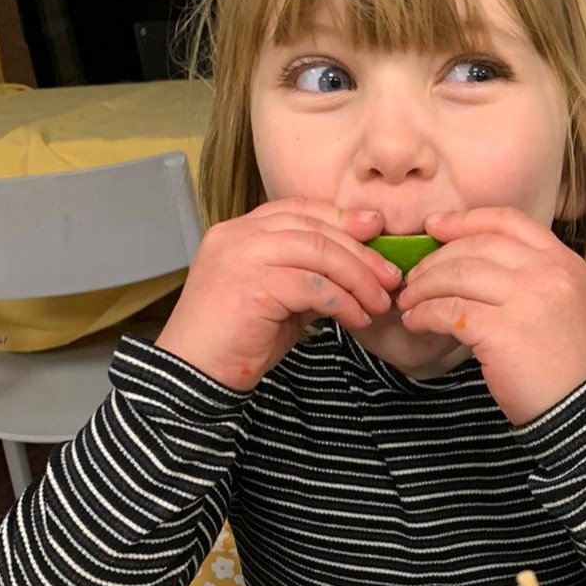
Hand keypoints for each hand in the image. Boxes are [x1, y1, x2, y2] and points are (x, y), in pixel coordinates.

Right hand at [155, 198, 401, 391]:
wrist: (193, 377)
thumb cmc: (237, 339)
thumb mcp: (280, 298)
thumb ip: (309, 275)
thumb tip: (360, 267)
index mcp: (239, 230)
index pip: (299, 209)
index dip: (341, 216)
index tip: (377, 229)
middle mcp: (237, 235)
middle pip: (315, 229)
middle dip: (361, 253)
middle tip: (391, 276)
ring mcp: (241, 257)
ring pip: (319, 254)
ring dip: (358, 279)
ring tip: (380, 302)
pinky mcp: (252, 286)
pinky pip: (314, 287)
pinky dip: (344, 302)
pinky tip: (358, 318)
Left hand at [396, 208, 585, 423]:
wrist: (582, 409)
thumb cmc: (562, 361)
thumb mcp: (560, 302)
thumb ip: (527, 275)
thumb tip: (464, 258)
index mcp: (563, 261)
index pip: (507, 220)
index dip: (465, 220)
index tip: (434, 226)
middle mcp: (548, 273)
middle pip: (476, 246)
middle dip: (435, 259)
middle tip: (413, 276)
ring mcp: (527, 300)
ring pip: (457, 275)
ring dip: (423, 287)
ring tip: (408, 302)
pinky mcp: (502, 330)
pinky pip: (449, 311)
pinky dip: (424, 314)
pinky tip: (416, 322)